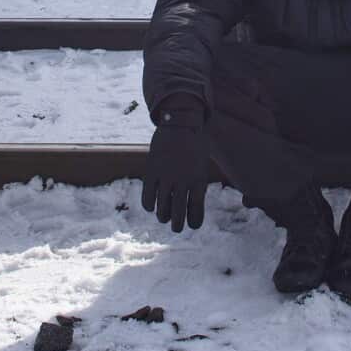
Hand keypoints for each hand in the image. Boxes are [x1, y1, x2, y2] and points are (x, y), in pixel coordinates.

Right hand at [142, 96, 209, 231]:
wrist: (181, 121)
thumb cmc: (195, 143)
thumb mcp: (202, 163)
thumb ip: (197, 183)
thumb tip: (191, 205)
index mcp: (199, 179)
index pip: (196, 209)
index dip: (194, 221)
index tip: (193, 226)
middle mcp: (183, 181)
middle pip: (179, 212)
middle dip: (178, 225)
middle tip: (177, 229)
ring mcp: (166, 177)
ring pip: (162, 207)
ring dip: (163, 216)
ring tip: (164, 218)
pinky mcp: (152, 171)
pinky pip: (148, 196)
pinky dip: (149, 205)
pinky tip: (151, 207)